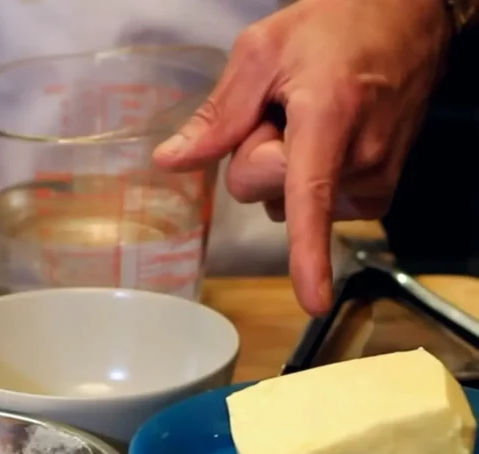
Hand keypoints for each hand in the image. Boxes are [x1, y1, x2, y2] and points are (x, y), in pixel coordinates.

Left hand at [152, 0, 451, 315]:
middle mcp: (359, 157)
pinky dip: (312, 178)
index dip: (308, 254)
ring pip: (289, 204)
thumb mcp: (261, 53)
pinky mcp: (379, 191)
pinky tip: (327, 139)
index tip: (312, 300)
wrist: (407, 16)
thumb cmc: (337, 25)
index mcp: (327, 118)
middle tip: (285, 110)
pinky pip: (316, 207)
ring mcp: (376, 177)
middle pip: (265, 194)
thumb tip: (171, 160)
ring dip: (288, 166)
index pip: (309, 198)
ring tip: (314, 117)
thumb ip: (216, 116)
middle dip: (259, 157)